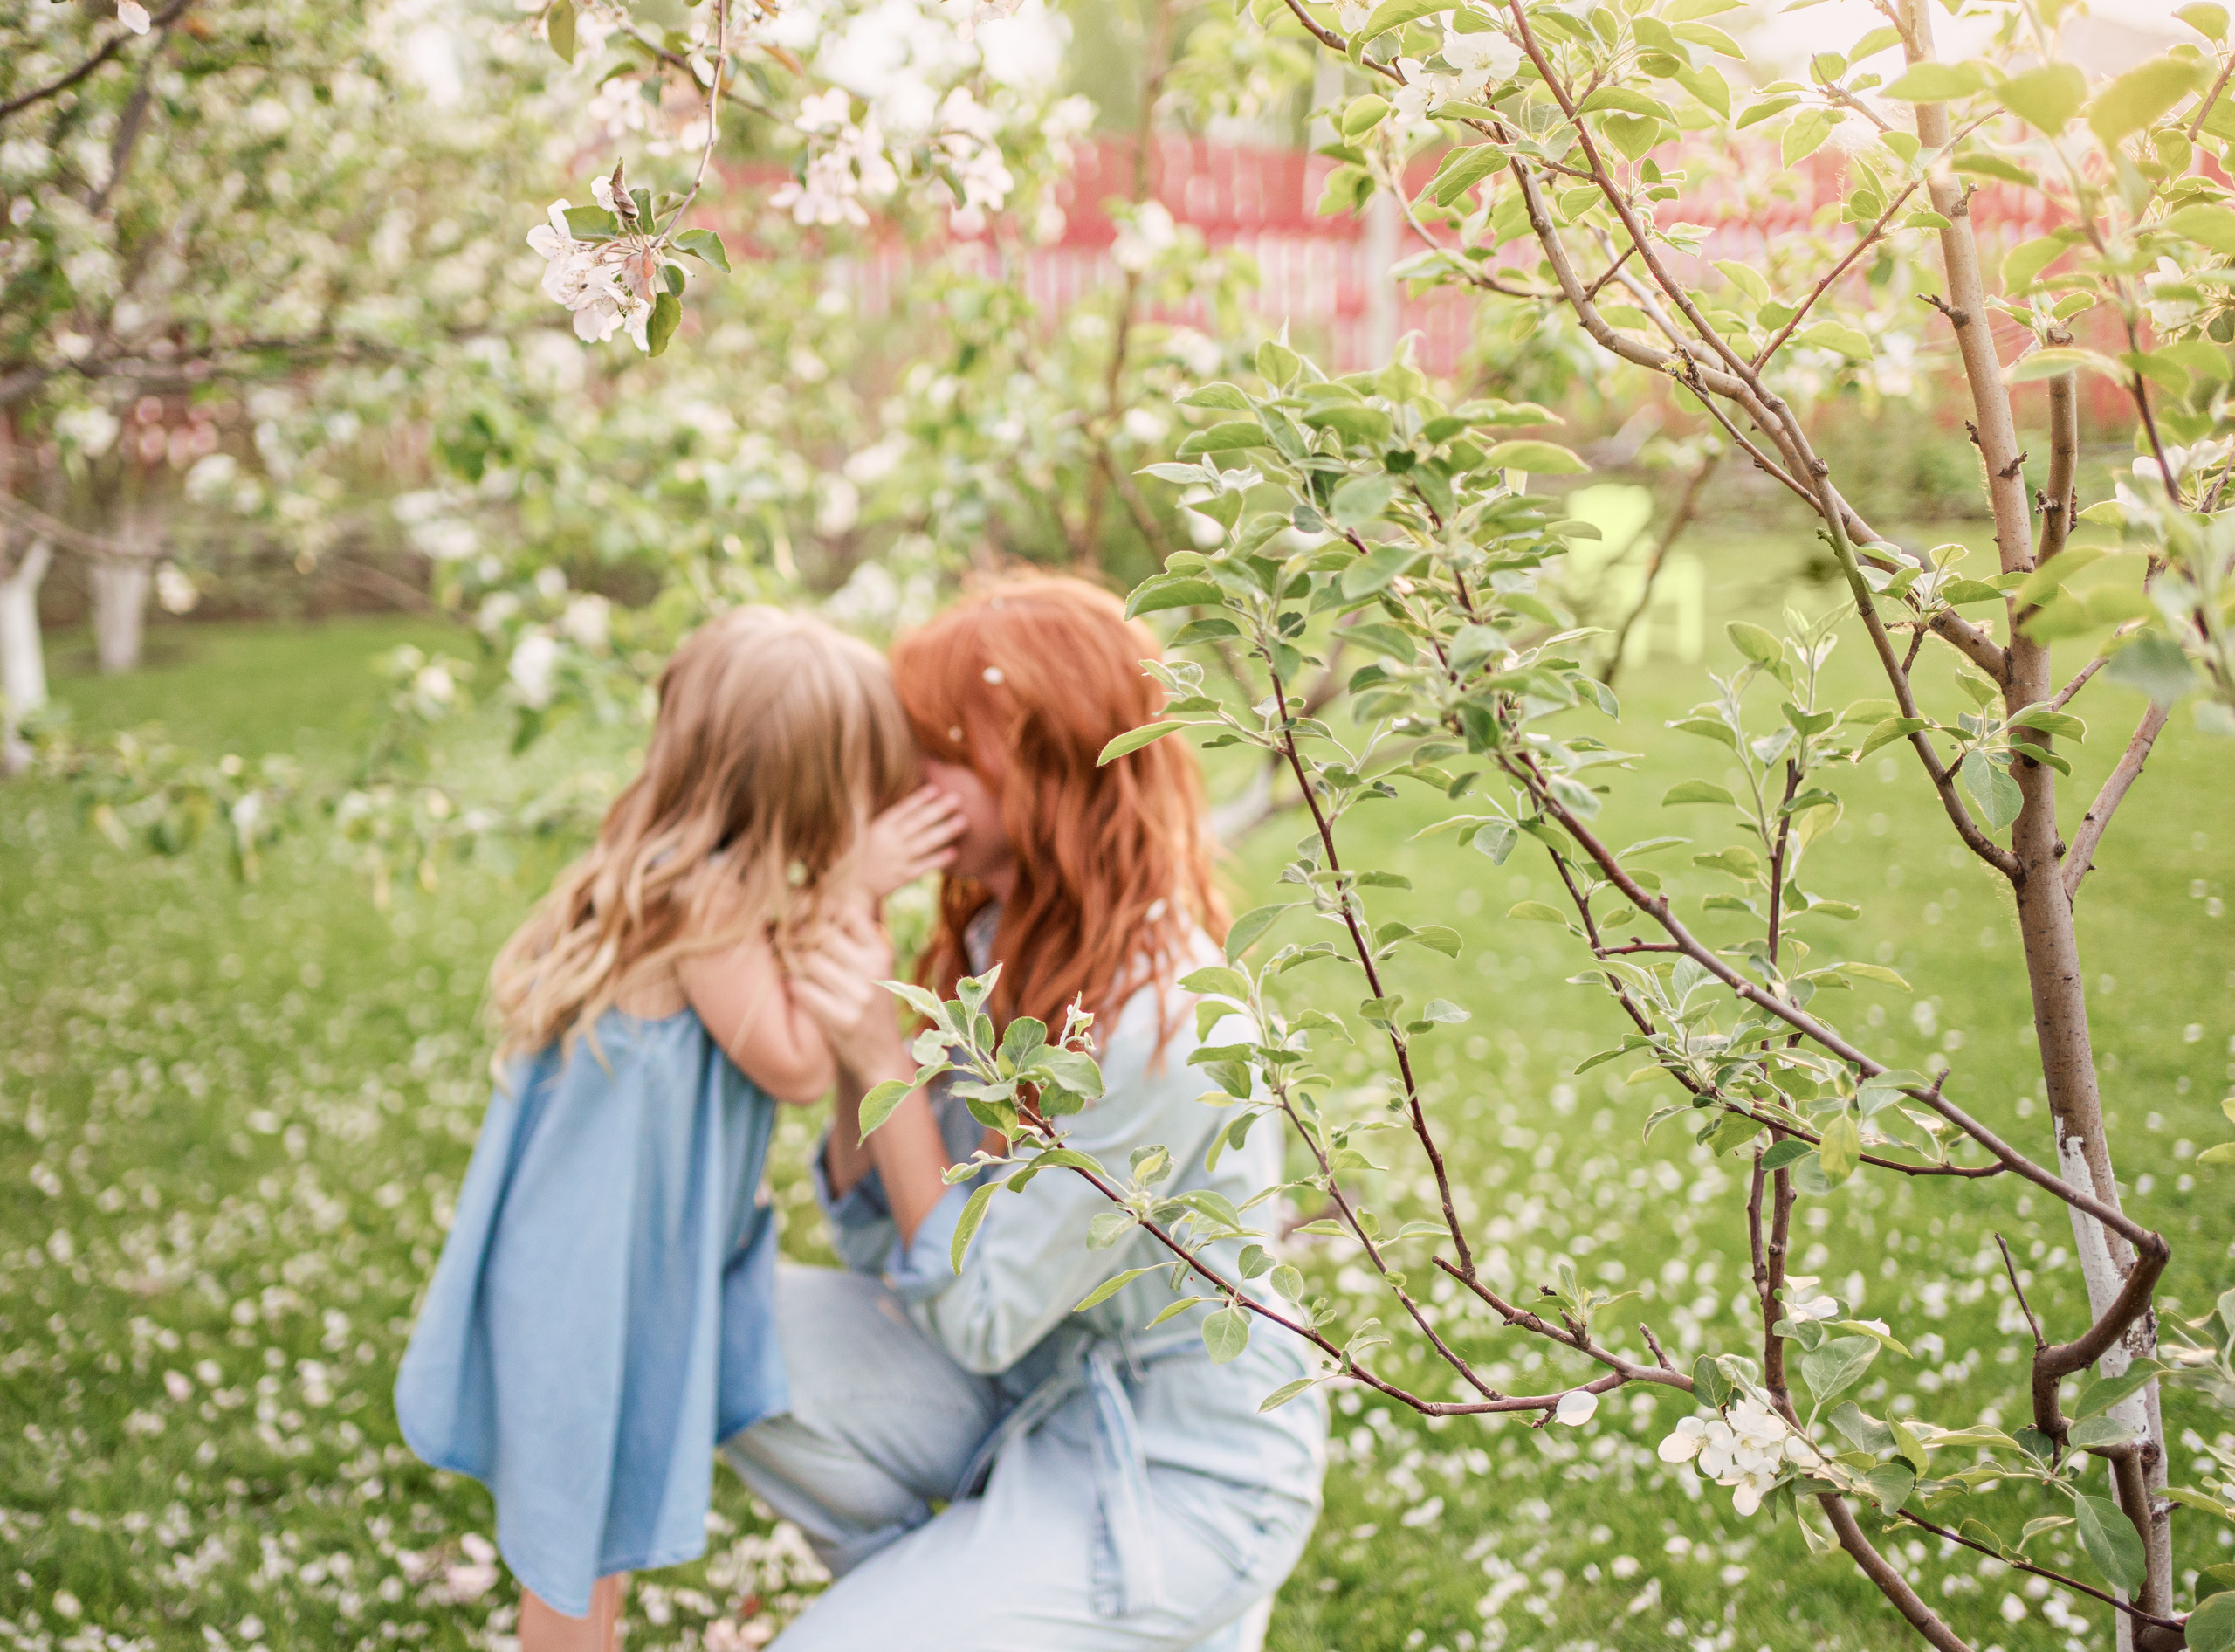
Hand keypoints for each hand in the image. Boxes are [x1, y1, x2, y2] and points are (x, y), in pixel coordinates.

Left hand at [790, 908, 909, 1083]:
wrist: (880, 1059)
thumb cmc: (868, 1008)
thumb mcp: (873, 971)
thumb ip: (854, 942)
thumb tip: (818, 904)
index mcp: (881, 953)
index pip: (848, 913)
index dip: (821, 912)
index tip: (804, 917)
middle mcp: (873, 971)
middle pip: (821, 935)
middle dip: (800, 940)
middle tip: (787, 945)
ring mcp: (859, 996)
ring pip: (808, 961)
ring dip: (793, 965)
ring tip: (793, 971)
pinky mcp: (842, 1020)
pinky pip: (802, 989)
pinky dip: (794, 988)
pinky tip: (797, 992)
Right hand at [853, 785, 964, 900]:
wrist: (858, 884)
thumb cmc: (872, 850)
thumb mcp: (875, 829)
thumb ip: (894, 816)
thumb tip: (918, 795)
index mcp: (880, 827)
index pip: (902, 810)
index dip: (919, 799)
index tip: (937, 789)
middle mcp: (889, 842)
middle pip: (917, 823)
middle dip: (938, 810)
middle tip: (958, 799)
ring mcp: (897, 859)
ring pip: (924, 843)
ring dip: (945, 831)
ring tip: (963, 821)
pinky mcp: (903, 876)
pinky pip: (924, 866)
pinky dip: (939, 859)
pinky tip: (955, 851)